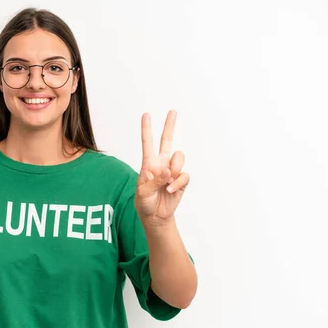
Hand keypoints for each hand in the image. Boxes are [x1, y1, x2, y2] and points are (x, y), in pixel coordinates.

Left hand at [134, 110, 189, 224]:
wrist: (155, 216)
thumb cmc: (145, 202)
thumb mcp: (143, 192)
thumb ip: (154, 180)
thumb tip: (169, 171)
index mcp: (148, 164)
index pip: (147, 143)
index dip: (146, 129)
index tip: (146, 115)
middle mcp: (161, 163)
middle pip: (167, 140)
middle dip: (170, 125)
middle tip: (172, 111)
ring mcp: (172, 171)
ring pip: (179, 157)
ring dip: (175, 168)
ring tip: (167, 181)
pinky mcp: (181, 180)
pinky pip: (184, 175)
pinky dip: (177, 183)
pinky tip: (170, 190)